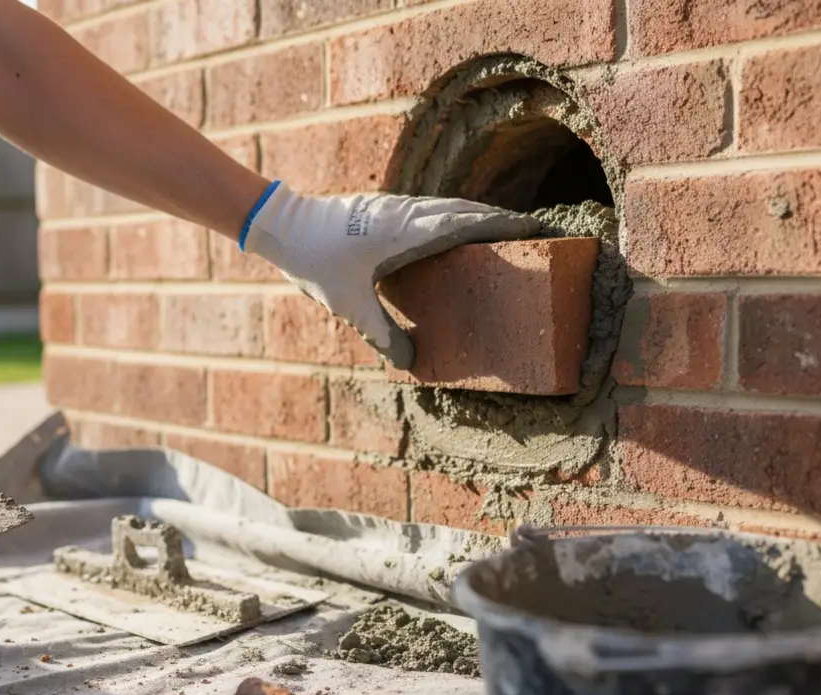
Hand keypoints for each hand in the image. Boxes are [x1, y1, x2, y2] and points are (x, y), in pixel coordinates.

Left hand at [242, 182, 539, 367]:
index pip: (466, 223)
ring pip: (448, 206)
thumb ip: (382, 333)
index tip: (535, 227)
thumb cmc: (316, 263)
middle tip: (535, 230)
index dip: (502, 225)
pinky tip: (458, 229)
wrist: (285, 225)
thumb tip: (410, 361)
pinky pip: (430, 208)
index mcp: (405, 232)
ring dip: (478, 215)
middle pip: (465, 211)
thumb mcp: (349, 305)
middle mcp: (406, 213)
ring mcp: (395, 206)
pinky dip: (454, 215)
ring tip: (506, 230)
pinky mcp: (385, 207)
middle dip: (500, 220)